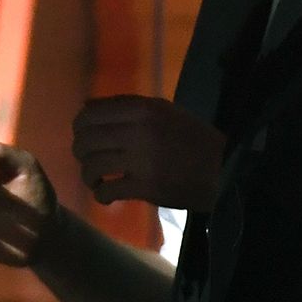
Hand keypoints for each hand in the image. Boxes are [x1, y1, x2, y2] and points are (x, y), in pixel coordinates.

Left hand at [71, 94, 225, 209]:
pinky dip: (101, 195)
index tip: (84, 137)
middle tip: (89, 159)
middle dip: (81, 152)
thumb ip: (124, 106)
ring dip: (88, 175)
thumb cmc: (190, 137)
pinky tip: (106, 195)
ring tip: (97, 179)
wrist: (222, 168)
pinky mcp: (147, 187)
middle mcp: (138, 131)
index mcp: (141, 109)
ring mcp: (142, 160)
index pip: (90, 115)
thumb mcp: (161, 110)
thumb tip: (85, 107)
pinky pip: (108, 190)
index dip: (79, 128)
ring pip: (92, 165)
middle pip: (86, 140)